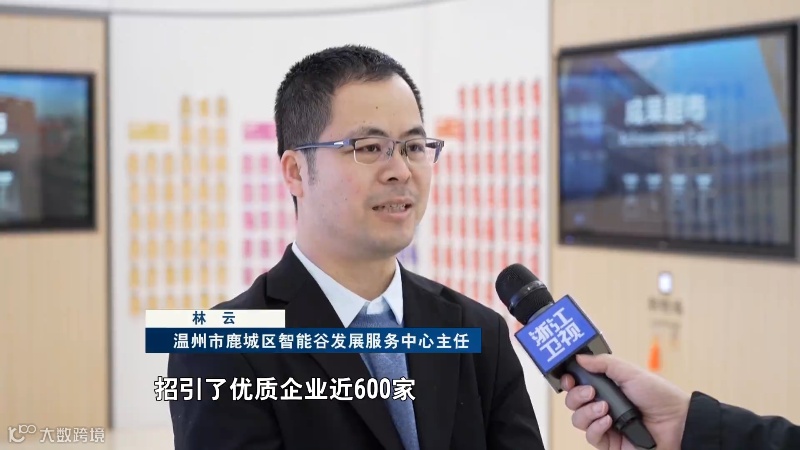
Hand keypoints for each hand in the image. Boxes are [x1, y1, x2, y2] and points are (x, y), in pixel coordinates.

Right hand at [560, 354, 689, 449]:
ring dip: (587, 411)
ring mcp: (605, 425)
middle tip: (591, 391)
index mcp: (606, 387)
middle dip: (576, 395)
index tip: (569, 378)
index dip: (569, 381)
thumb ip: (604, 363)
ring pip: (578, 419)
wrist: (677, 422)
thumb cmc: (659, 396)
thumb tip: (580, 357)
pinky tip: (609, 421)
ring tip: (605, 408)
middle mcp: (602, 405)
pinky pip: (591, 437)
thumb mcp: (630, 372)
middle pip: (572, 402)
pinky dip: (596, 427)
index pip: (578, 384)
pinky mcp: (610, 443)